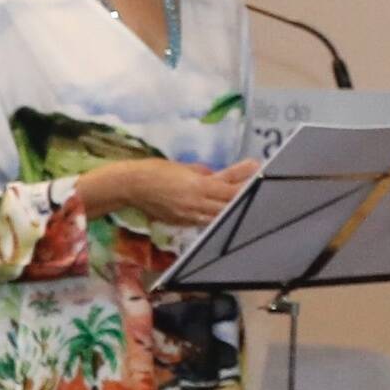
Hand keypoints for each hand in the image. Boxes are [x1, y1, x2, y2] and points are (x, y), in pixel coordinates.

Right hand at [80, 156, 254, 229]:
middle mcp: (196, 204)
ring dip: (233, 211)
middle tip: (260, 191)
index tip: (258, 173)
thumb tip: (217, 177)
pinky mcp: (182, 222)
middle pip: (228, 205)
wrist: (129, 186)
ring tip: (248, 206)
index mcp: (197, 186)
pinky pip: (205, 222)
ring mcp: (189, 216)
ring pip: (219, 217)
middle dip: (244, 198)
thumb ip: (202, 173)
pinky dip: (217, 219)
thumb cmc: (153, 171)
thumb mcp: (182, 167)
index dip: (245, 182)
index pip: (229, 188)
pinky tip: (226, 216)